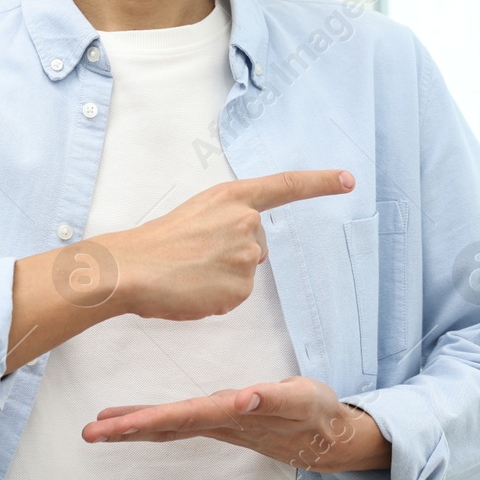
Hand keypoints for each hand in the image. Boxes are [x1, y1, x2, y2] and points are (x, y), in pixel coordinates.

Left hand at [81, 376, 392, 473]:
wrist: (330, 438)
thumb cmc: (317, 413)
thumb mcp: (303, 400)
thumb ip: (275, 399)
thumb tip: (245, 398)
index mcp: (233, 415)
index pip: (182, 416)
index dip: (146, 419)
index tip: (113, 424)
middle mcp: (220, 422)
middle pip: (166, 427)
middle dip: (127, 429)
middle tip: (89, 431)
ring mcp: (219, 424)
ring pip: (169, 426)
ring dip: (133, 426)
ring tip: (98, 425)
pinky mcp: (223, 420)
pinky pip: (179, 422)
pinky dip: (153, 420)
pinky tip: (133, 420)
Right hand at [92, 170, 354, 321]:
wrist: (131, 269)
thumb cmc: (156, 243)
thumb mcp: (198, 214)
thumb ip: (228, 221)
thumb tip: (244, 249)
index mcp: (232, 196)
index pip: (286, 186)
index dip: (320, 183)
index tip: (348, 180)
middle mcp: (246, 222)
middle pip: (257, 246)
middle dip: (232, 255)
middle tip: (194, 257)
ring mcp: (245, 255)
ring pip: (245, 274)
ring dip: (222, 278)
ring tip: (188, 273)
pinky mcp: (240, 288)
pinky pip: (235, 298)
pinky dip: (215, 298)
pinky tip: (192, 290)